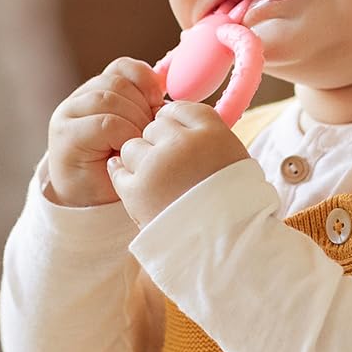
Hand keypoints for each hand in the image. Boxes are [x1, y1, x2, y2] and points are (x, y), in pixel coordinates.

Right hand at [46, 57, 164, 207]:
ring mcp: (68, 114)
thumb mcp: (137, 131)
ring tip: (138, 144)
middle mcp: (79, 99)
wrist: (89, 203)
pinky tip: (126, 152)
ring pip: (110, 99)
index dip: (144, 79)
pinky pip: (105, 122)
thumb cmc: (119, 168)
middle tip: (149, 132)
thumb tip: (169, 91)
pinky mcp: (65, 135)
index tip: (158, 101)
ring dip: (133, 121)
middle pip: (117, 82)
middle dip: (141, 106)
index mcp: (97, 91)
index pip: (122, 67)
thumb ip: (146, 108)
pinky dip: (123, 135)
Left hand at [107, 100, 248, 228]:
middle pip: (154, 126)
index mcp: (212, 132)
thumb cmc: (233, 203)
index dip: (174, 124)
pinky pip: (118, 171)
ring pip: (132, 146)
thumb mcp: (233, 158)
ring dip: (140, 160)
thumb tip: (178, 121)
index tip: (178, 140)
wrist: (226, 242)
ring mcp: (157, 165)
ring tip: (158, 183)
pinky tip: (137, 186)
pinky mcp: (138, 190)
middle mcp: (183, 142)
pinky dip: (124, 176)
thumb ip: (208, 135)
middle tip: (171, 169)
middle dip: (158, 143)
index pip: (179, 109)